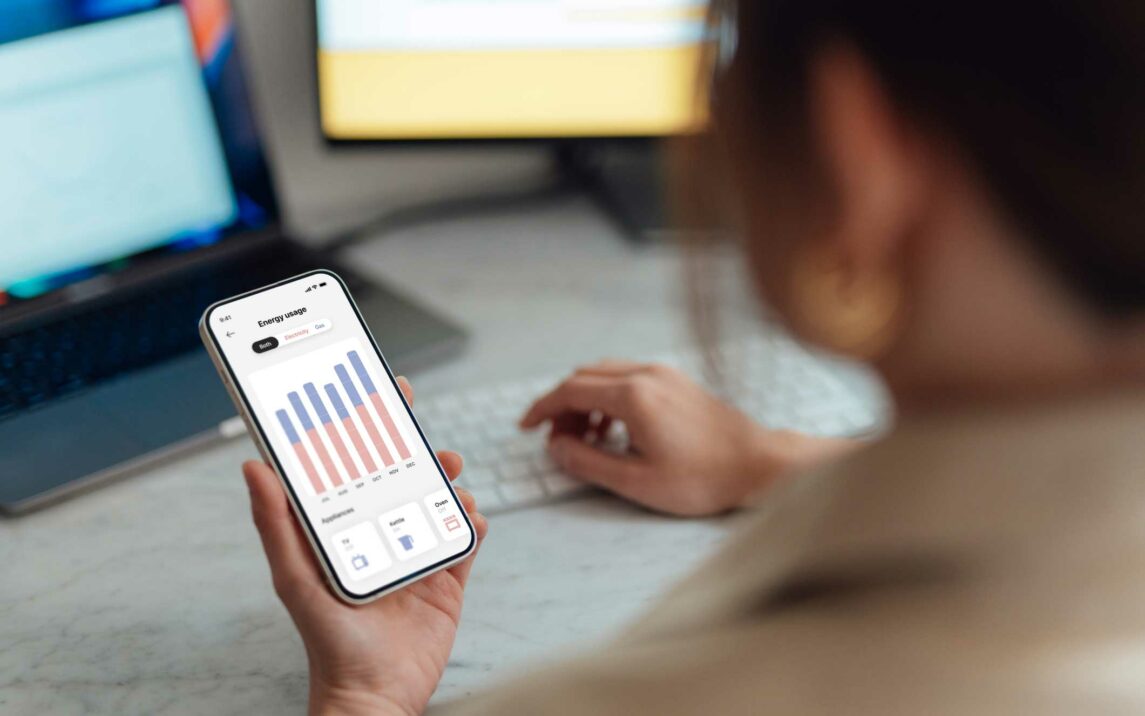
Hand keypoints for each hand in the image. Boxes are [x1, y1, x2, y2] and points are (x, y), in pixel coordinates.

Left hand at [244, 377, 487, 715]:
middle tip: (421, 433)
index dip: (364, 430)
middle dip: (415, 451)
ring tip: (451, 479)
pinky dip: (472, 524)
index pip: (353, 468)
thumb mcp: (295, 578)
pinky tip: (470, 520)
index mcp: (344, 532)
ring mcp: (415, 556)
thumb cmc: (328, 642)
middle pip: (401, 479)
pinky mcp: (447, 581)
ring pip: (438, 503)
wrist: (376, 697)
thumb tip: (253, 466)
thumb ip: (276, 523)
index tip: (373, 395)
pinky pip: (465, 541)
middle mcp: (380, 537)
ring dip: (448, 485)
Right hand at [520, 361, 853, 515]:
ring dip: (585, 399)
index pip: (570, 390)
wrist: (757, 464)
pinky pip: (629, 376)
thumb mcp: (636, 481)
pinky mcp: (677, 380)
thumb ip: (588, 462)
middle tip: (558, 439)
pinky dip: (609, 395)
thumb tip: (556, 446)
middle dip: (562, 405)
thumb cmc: (703, 478)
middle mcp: (647, 374)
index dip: (542, 409)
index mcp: (633, 396)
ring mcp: (665, 373)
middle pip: (585, 376)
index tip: (526, 427)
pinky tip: (615, 428)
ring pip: (606, 373)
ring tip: (585, 437)